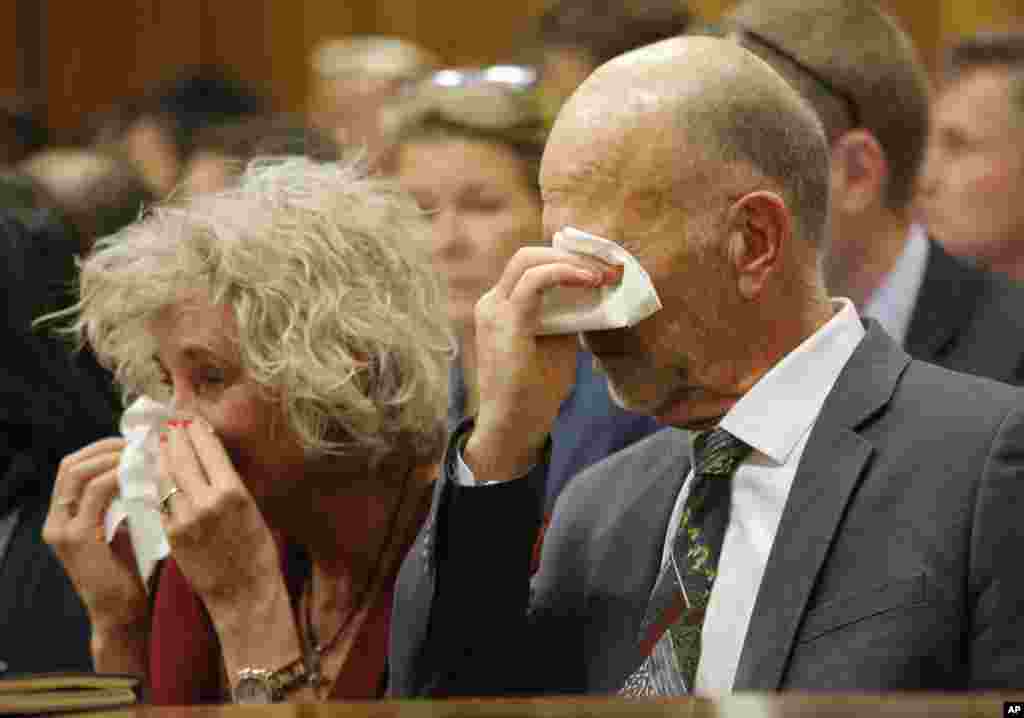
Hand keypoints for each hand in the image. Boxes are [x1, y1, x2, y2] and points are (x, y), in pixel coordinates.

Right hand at [43, 437, 148, 633]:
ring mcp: (61, 530)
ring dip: (113, 458)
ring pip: (79, 473)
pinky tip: (140, 475)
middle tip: (139, 445)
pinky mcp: (78, 538)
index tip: (131, 444)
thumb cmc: (126, 573)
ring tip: (142, 457)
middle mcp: (55, 521)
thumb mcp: (116, 530)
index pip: (70, 468)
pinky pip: (95, 492)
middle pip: (70, 465)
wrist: (120, 614)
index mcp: (61, 517)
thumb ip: (116, 503)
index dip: (100, 449)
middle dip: (106, 448)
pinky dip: (118, 476)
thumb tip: (136, 468)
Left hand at [157, 418, 285, 628]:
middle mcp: (207, 501)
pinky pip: (159, 501)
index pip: (208, 449)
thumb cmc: (258, 552)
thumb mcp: (253, 509)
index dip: (195, 430)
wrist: (245, 595)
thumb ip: (229, 484)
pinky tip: (155, 473)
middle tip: (168, 422)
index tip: (188, 417)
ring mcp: (185, 518)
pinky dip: (156, 483)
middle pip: (182, 457)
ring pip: (165, 477)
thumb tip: (211, 459)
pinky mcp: (171, 534)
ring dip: (161, 456)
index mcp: (233, 492)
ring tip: (158, 443)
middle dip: (174, 437)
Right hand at [467, 247, 622, 480]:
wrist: (516, 425)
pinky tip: (588, 280)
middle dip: (571, 255)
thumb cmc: (535, 391)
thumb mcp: (557, 343)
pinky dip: (563, 273)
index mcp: (501, 307)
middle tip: (606, 266)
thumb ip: (565, 316)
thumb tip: (590, 293)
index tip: (600, 268)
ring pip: (529, 260)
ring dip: (571, 261)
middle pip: (528, 256)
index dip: (565, 259)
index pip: (529, 266)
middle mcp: (491, 302)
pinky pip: (534, 281)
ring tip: (602, 273)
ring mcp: (494, 309)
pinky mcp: (505, 320)